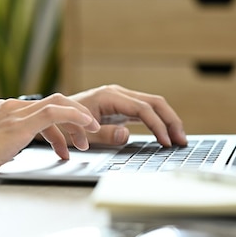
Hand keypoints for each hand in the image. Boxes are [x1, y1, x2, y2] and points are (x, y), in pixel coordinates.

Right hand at [0, 93, 100, 181]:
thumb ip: (7, 144)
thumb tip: (17, 154)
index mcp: (5, 110)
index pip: (42, 110)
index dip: (61, 124)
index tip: (70, 141)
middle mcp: (11, 107)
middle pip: (54, 103)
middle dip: (75, 119)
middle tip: (84, 141)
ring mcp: (14, 113)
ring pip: (58, 105)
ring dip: (78, 122)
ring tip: (85, 144)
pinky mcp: (18, 124)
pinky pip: (54, 112)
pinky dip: (74, 117)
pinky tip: (85, 127)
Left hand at [68, 84, 186, 146]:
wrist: (53, 114)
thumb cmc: (64, 124)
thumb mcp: (81, 133)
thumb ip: (104, 134)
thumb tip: (127, 135)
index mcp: (109, 97)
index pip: (142, 109)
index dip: (157, 125)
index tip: (166, 142)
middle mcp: (118, 94)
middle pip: (154, 102)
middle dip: (170, 121)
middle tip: (182, 141)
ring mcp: (121, 99)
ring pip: (153, 105)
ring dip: (167, 120)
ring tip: (179, 139)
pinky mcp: (121, 106)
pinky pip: (145, 111)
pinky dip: (158, 121)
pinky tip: (166, 134)